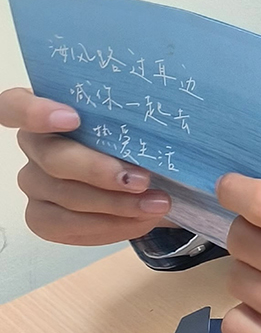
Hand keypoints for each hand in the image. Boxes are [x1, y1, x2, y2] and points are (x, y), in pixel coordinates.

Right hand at [0, 87, 171, 245]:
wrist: (147, 180)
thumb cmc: (138, 141)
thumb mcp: (141, 124)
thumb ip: (139, 119)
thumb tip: (172, 116)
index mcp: (49, 108)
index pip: (14, 105)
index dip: (34, 112)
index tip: (73, 118)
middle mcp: (34, 144)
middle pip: (52, 158)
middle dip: (99, 172)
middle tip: (142, 179)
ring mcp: (34, 181)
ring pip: (63, 197)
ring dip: (115, 204)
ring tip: (157, 204)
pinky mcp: (41, 216)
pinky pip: (67, 227)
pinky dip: (109, 226)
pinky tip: (139, 221)